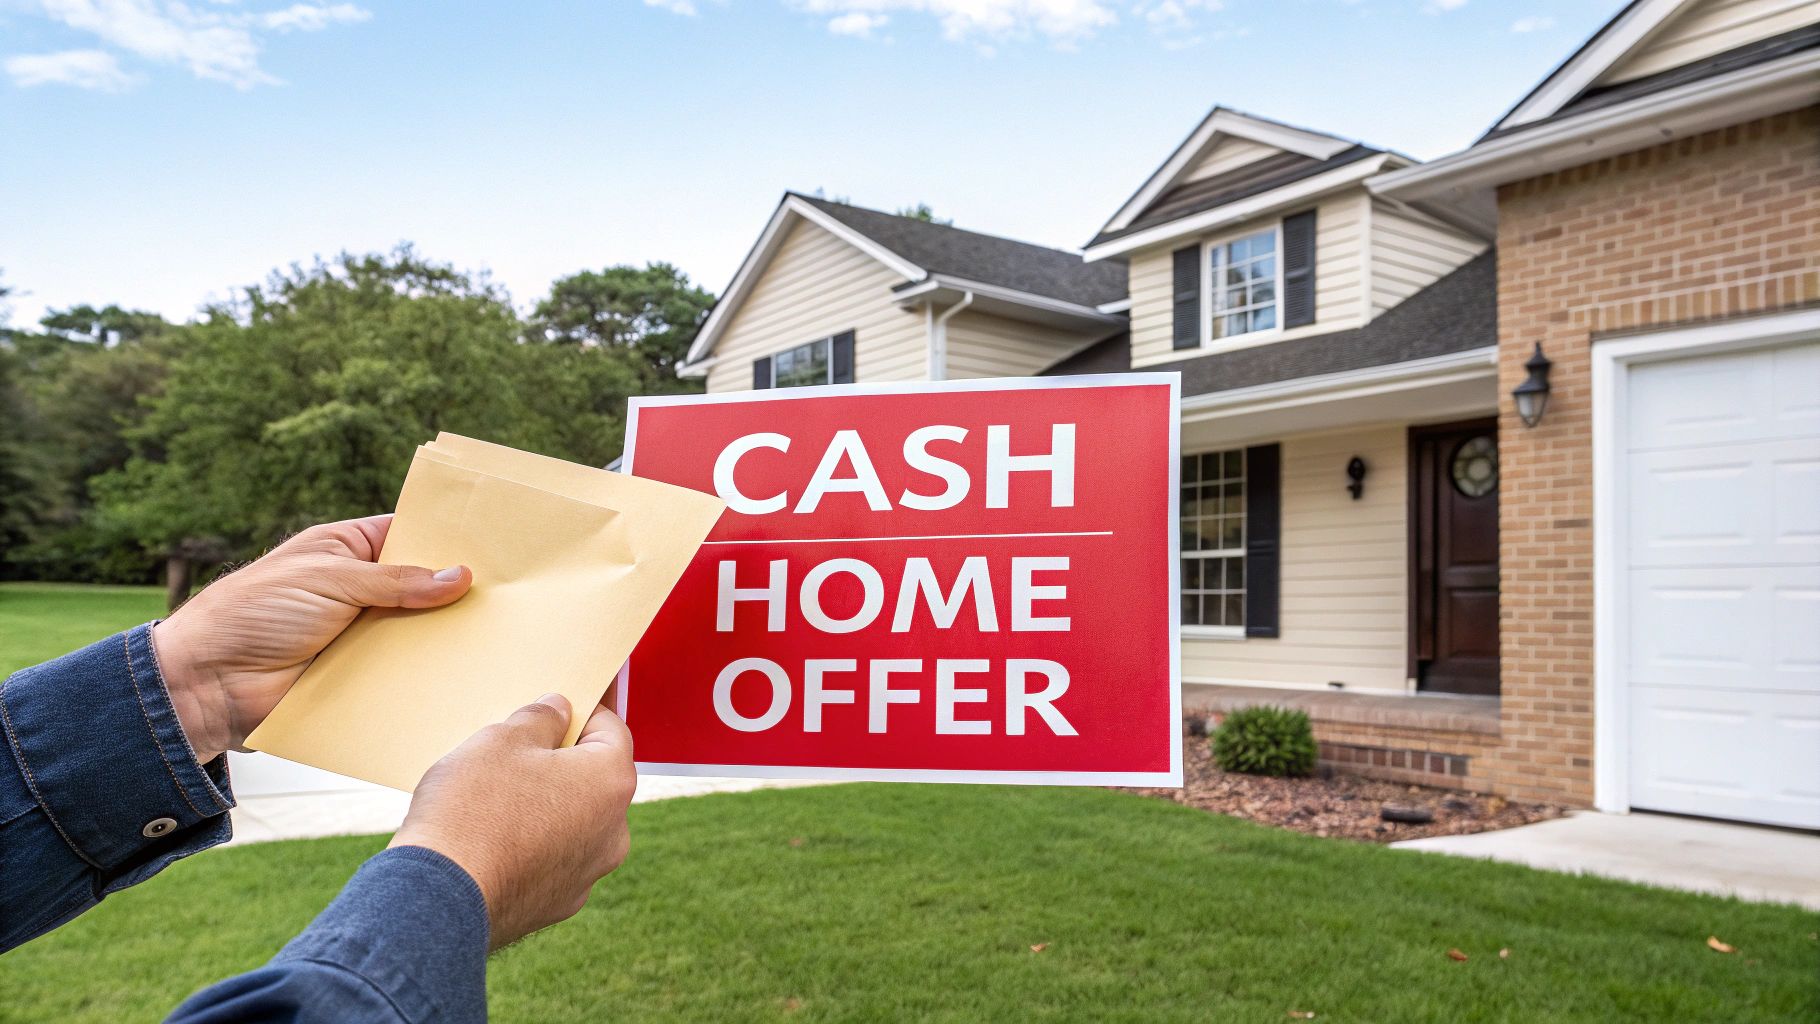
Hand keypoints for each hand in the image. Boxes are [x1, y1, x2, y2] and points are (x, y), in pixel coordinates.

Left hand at [151, 515, 472, 763]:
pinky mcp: (357, 676)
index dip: (444, 539)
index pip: (406, 535)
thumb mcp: (329, 579)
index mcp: (346, 550)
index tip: (492, 545)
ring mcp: (359, 634)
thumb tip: (459, 576)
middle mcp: (357, 590)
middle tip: (507, 594)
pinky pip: (400, 672)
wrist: (206, 683)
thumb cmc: (253, 612)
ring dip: (443, 636)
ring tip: (495, 634)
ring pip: (415, 631)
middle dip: (454, 592)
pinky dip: (424, 673)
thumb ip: (395, 580)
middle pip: (420, 586)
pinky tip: (462, 673)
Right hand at [390, 694, 635, 949]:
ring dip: (546, 804)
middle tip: (516, 749)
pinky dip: (532, 844)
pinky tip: (492, 836)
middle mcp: (614, 831)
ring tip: (496, 795)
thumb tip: (558, 711)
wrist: (439, 901)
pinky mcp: (558, 904)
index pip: (610, 729)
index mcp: (611, 782)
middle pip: (594, 779)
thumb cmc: (472, 810)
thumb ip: (540, 718)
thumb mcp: (501, 740)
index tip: (555, 706)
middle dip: (561, 761)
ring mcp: (588, 873)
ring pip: (574, 821)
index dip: (581, 710)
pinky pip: (552, 858)